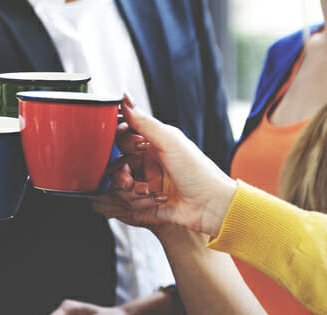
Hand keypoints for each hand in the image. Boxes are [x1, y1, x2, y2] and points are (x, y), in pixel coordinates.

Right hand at [92, 94, 237, 236]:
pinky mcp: (144, 202)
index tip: (126, 150)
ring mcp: (145, 183)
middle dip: (120, 173)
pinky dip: (138, 203)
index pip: (121, 138)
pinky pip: (126, 203)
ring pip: (118, 185)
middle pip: (115, 163)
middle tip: (130, 178)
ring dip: (130, 190)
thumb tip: (124, 98)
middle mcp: (146, 162)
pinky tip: (156, 200)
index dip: (118, 144)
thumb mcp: (170, 141)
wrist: (211, 205)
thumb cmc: (198, 171)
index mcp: (152, 143)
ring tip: (147, 191)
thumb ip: (144, 121)